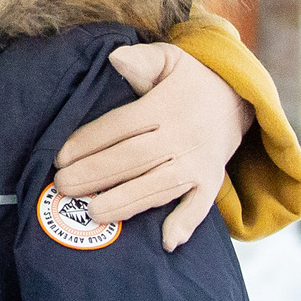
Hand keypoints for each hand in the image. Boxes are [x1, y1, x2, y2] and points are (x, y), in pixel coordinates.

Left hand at [51, 43, 254, 251]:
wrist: (239, 98)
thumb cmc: (191, 80)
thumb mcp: (168, 59)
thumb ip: (141, 58)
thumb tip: (115, 58)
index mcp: (164, 106)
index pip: (120, 126)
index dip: (88, 142)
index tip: (60, 157)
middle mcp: (181, 136)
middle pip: (132, 159)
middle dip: (95, 175)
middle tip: (62, 187)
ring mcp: (198, 161)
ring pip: (158, 186)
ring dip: (126, 202)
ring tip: (92, 213)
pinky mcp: (212, 180)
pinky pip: (200, 204)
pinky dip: (186, 222)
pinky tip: (167, 241)